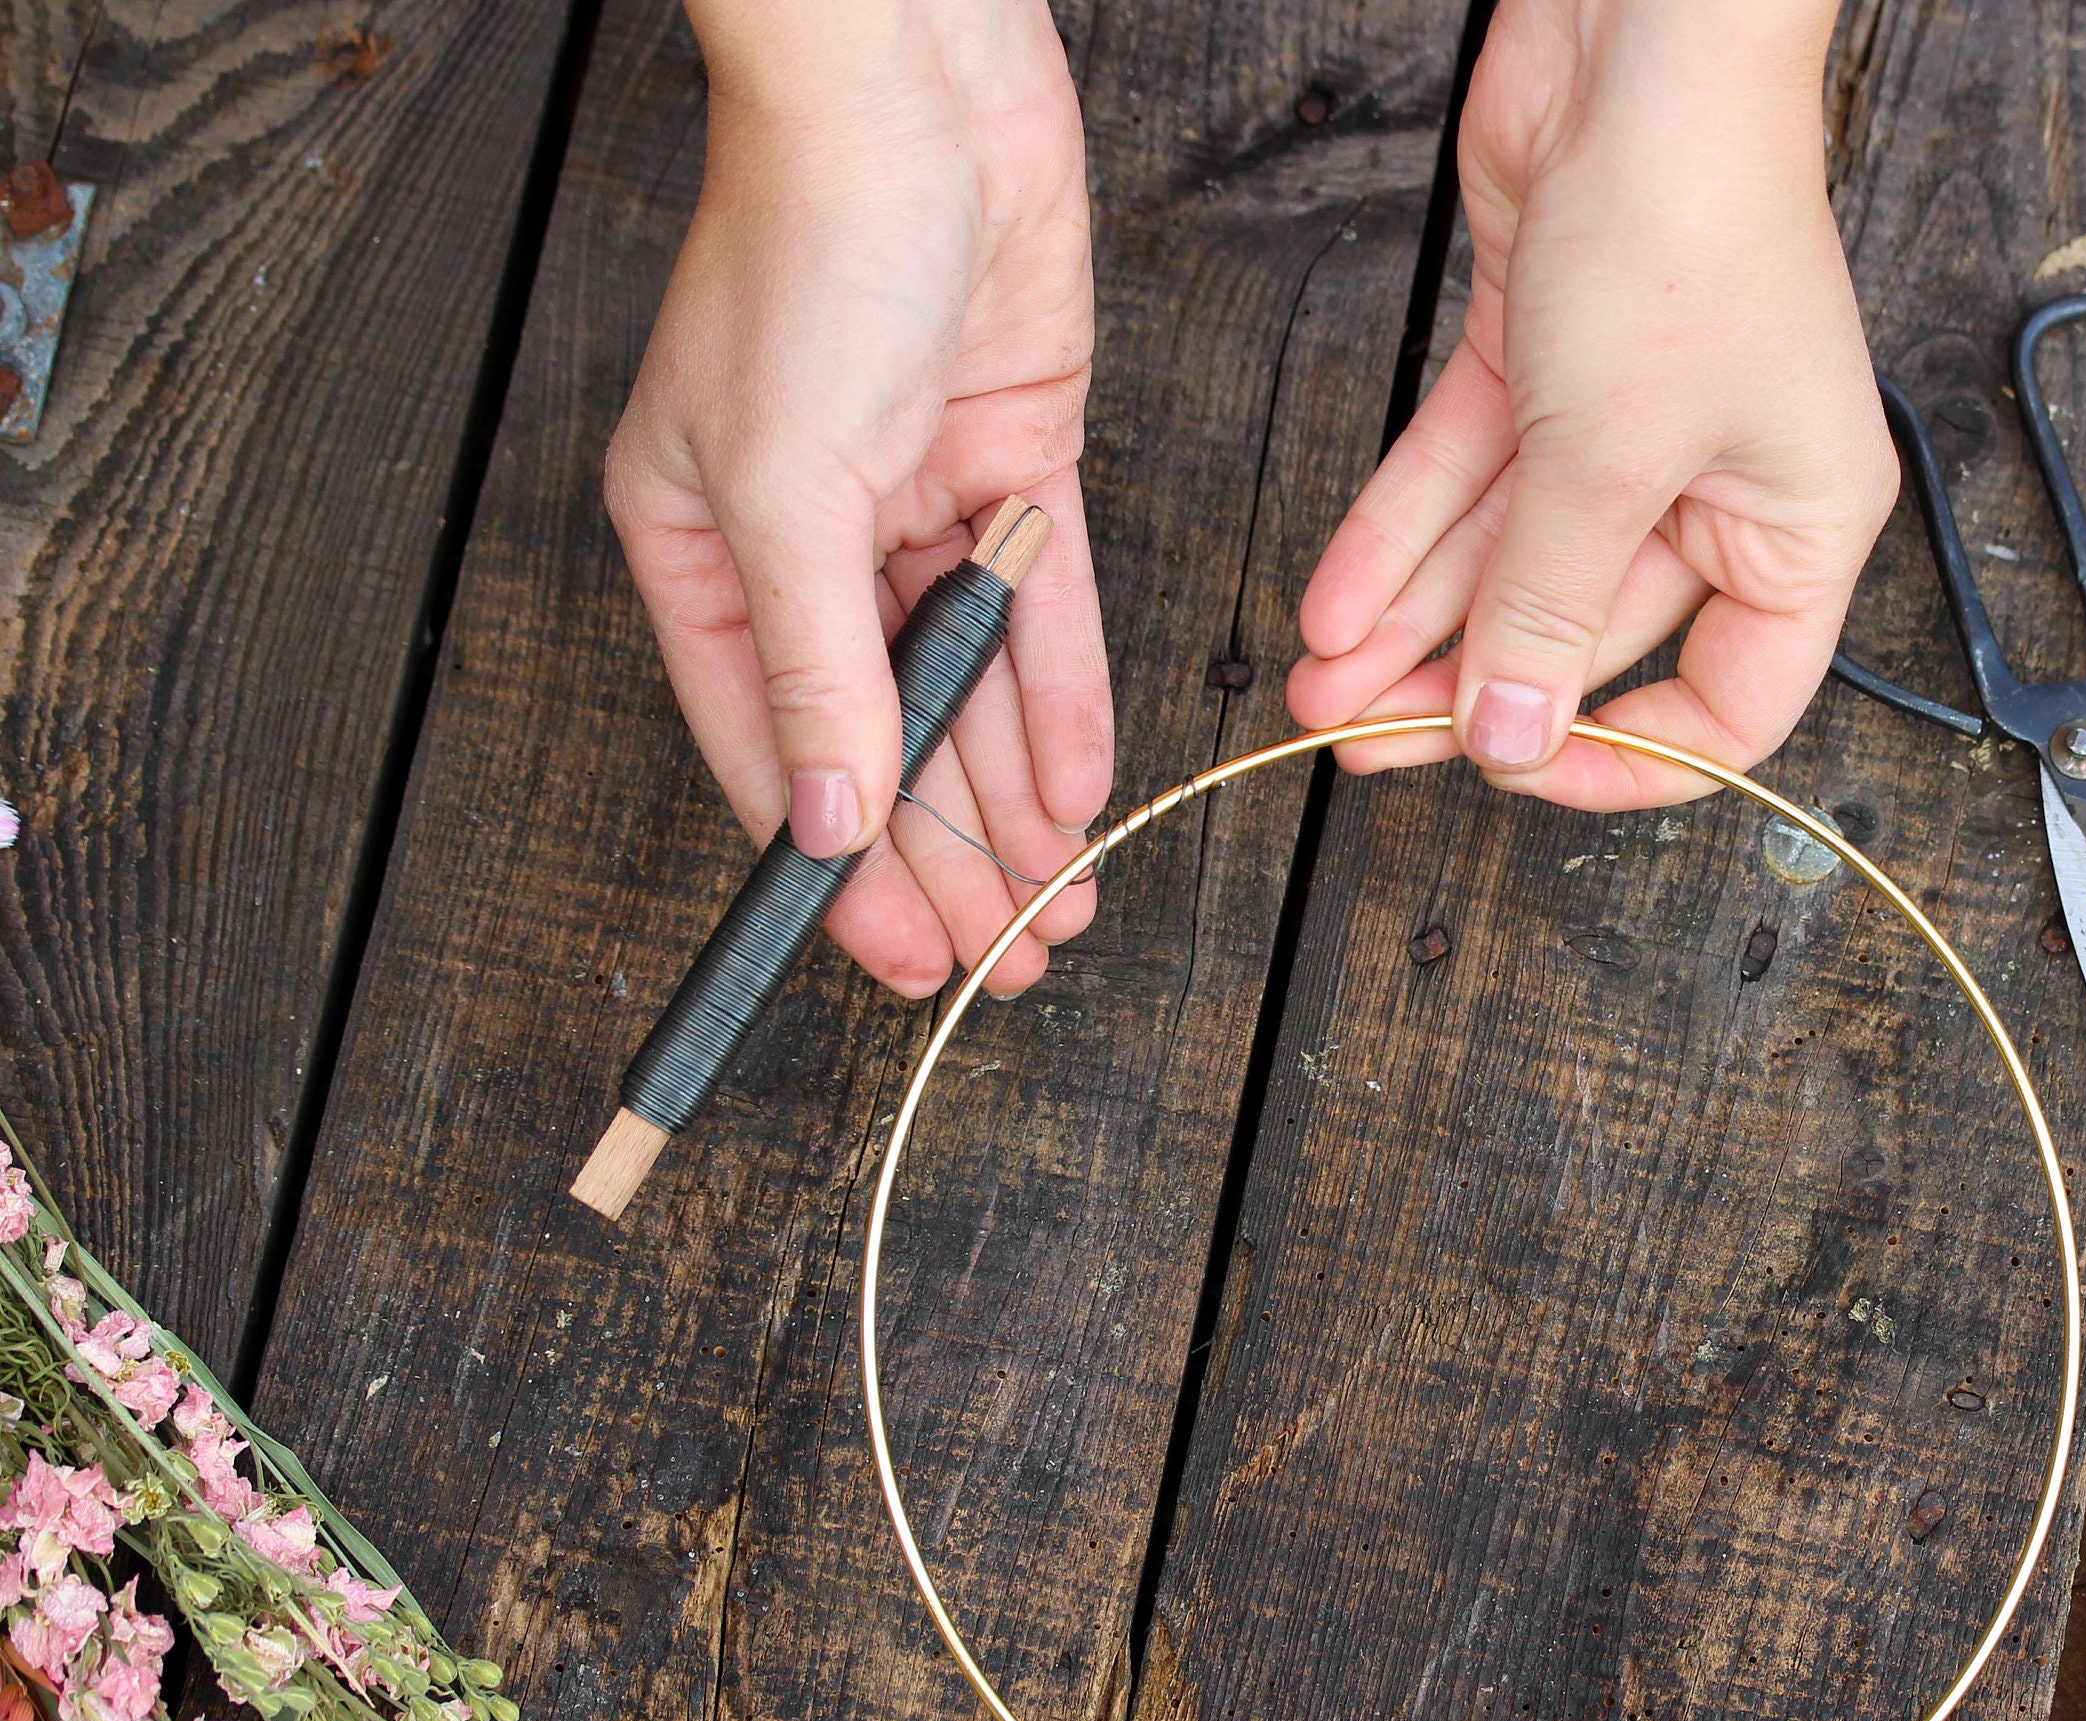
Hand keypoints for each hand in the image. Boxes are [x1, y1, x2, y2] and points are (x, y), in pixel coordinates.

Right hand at [607, 0, 1108, 998]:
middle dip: (948, 854)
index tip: (899, 959)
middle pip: (885, 735)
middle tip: (1009, 958)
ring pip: (974, 690)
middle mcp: (810, 539)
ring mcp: (918, 503)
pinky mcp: (1018, 460)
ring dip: (1016, 802)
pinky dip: (1063, 702)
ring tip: (1062, 907)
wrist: (918, 94)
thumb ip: (817, 673)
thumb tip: (826, 828)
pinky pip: (1043, 612)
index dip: (839, 866)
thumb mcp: (788, 495)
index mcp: (703, 549)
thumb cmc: (811, 260)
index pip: (774, 749)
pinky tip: (1081, 793)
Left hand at [1285, 0, 1894, 808]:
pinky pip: (1466, 479)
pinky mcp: (1546, 360)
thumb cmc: (1691, 222)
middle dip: (1466, 687)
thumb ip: (1544, 610)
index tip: (1521, 773)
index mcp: (1800, 527)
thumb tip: (1511, 739)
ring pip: (1507, 560)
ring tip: (1319, 687)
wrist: (1639, 41)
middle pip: (1585, 631)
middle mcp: (1721, 482)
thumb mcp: (1608, 460)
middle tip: (1366, 743)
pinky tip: (1335, 603)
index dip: (1626, 760)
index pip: (1726, 704)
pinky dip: (1397, 535)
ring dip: (1410, 627)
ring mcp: (1630, 422)